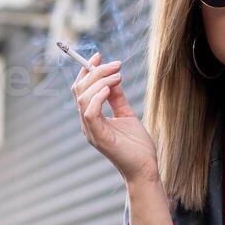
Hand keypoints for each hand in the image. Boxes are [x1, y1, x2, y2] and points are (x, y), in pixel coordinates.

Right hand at [71, 51, 159, 188]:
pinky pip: (90, 112)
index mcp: (92, 118)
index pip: (80, 89)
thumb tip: (113, 77)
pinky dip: (97, 97)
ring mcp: (91, 131)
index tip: (99, 55)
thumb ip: (117, 98)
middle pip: (79, 90)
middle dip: (95, 72)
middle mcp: (87, 123)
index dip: (86, 70)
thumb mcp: (127, 115)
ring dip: (99, 81)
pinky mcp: (99, 137)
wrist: (145, 169)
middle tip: (116, 65)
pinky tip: (109, 88)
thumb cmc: (137, 146)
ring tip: (117, 76)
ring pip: (83, 98)